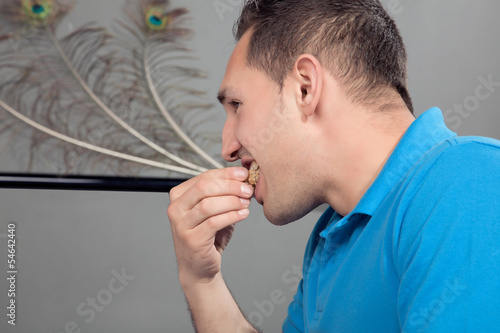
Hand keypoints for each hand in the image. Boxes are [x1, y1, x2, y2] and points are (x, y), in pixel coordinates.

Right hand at [167, 167, 253, 284]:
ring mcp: (181, 225)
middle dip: (230, 186)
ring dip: (232, 201)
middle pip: (204, 188)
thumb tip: (243, 178)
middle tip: (247, 190)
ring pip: (208, 205)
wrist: (199, 266)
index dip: (226, 174)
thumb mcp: (214, 210)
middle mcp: (176, 208)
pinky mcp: (192, 239)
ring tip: (246, 203)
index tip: (243, 174)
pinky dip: (232, 216)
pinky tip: (243, 215)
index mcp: (179, 196)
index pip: (203, 177)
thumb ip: (222, 193)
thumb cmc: (208, 235)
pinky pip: (214, 222)